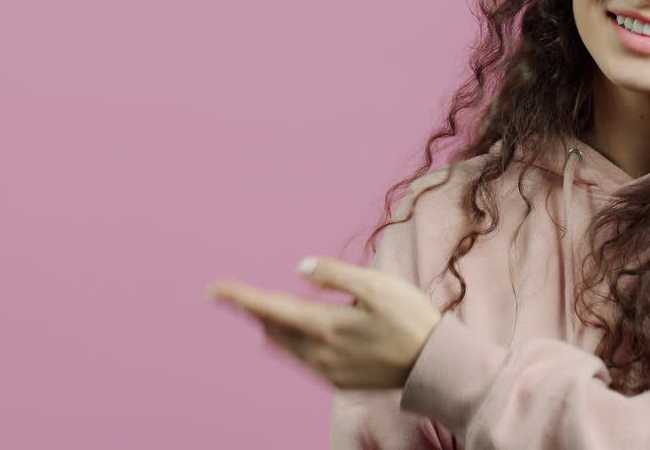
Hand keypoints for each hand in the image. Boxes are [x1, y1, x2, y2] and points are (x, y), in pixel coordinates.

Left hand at [207, 257, 442, 389]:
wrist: (434, 366)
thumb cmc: (410, 319)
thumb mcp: (376, 285)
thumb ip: (335, 275)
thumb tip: (300, 268)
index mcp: (324, 326)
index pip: (269, 308)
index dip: (240, 297)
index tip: (214, 289)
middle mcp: (319, 353)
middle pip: (273, 329)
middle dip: (254, 310)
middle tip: (237, 296)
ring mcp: (328, 371)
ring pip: (286, 346)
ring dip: (273, 326)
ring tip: (263, 311)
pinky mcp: (340, 381)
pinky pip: (304, 359)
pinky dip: (293, 342)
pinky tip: (299, 333)